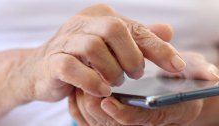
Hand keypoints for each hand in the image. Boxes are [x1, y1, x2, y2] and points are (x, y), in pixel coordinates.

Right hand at [17, 4, 184, 101]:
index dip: (159, 47)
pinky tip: (102, 89)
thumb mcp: (113, 46)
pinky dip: (92, 80)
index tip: (178, 66)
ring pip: (93, 47)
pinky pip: (72, 67)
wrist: (39, 70)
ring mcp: (65, 41)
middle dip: (132, 56)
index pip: (135, 28)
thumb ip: (139, 38)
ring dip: (112, 70)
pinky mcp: (52, 61)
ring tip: (117, 82)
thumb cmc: (82, 59)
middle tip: (136, 74)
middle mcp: (82, 23)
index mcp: (101, 16)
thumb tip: (168, 30)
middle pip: (115, 29)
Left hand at [69, 52, 218, 124]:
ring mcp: (126, 123)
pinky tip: (79, 87)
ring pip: (94, 123)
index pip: (140, 122)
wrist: (177, 92)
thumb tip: (213, 75)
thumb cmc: (184, 81)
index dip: (123, 115)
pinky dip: (78, 105)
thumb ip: (200, 71)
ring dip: (84, 104)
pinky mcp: (111, 120)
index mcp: (164, 115)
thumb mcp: (194, 72)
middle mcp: (144, 124)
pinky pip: (86, 119)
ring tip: (80, 82)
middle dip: (94, 109)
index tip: (107, 101)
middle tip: (85, 86)